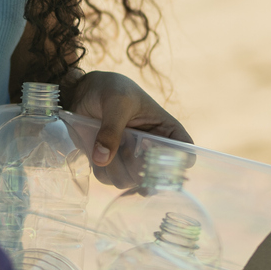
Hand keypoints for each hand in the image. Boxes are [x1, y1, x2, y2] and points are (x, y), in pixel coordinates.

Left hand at [67, 71, 189, 186]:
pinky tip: (96, 147)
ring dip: (114, 166)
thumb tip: (102, 160)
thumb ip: (112, 128)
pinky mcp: (111, 164)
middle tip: (123, 143)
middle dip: (136, 165)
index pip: (186, 155)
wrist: (84, 90)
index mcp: (167, 130)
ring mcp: (131, 159)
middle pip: (155, 176)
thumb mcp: (117, 102)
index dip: (175, 163)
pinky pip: (108, 179)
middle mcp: (152, 149)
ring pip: (129, 181)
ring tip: (105, 140)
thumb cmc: (110, 88)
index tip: (151, 152)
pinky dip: (100, 168)